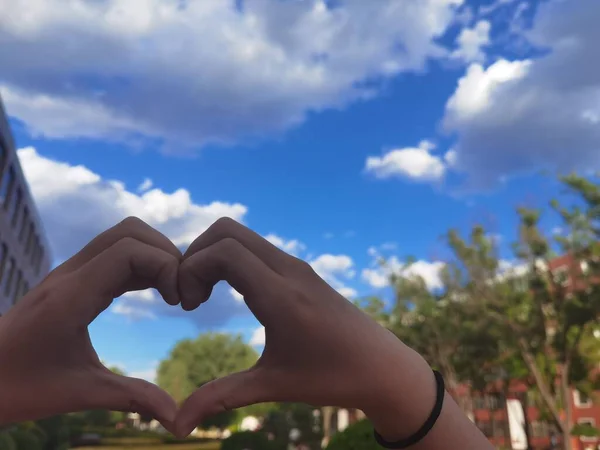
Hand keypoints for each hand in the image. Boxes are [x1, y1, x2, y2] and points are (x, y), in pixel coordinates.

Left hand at [0, 218, 180, 429]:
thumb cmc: (19, 387)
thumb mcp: (78, 393)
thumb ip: (131, 398)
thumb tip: (177, 418)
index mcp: (72, 296)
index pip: (129, 251)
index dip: (165, 266)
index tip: (178, 302)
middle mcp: (69, 275)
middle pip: (129, 232)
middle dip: (165, 252)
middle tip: (180, 290)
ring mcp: (68, 274)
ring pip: (121, 237)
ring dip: (154, 254)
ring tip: (171, 290)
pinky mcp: (70, 280)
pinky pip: (112, 254)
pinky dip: (140, 263)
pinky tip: (153, 290)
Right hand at [174, 218, 436, 438]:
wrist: (383, 367)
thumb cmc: (332, 378)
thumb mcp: (274, 385)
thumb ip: (221, 397)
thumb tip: (177, 427)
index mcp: (281, 296)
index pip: (224, 252)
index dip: (191, 269)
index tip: (187, 306)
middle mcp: (289, 271)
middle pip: (227, 230)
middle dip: (195, 255)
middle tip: (189, 296)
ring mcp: (297, 267)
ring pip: (242, 236)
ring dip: (213, 256)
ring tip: (203, 296)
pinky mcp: (301, 271)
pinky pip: (257, 248)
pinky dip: (232, 259)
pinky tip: (230, 294)